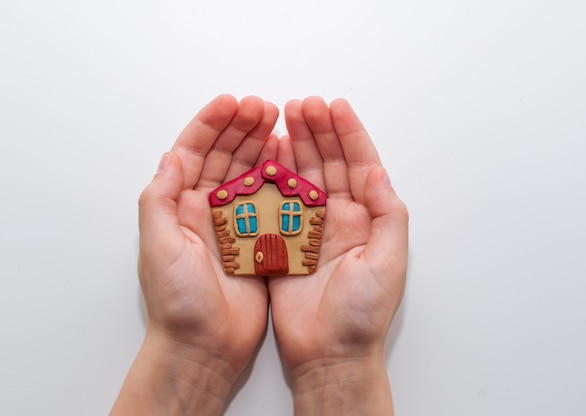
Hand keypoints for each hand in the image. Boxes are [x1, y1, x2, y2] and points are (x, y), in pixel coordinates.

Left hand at [112, 95, 278, 414]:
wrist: (204, 346)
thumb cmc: (177, 302)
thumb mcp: (159, 247)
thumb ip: (159, 200)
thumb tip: (170, 156)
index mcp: (178, 207)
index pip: (192, 153)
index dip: (210, 124)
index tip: (232, 103)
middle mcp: (204, 210)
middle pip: (222, 156)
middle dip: (240, 128)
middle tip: (264, 106)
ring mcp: (233, 224)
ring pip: (247, 173)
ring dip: (260, 145)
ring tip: (278, 122)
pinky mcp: (257, 240)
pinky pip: (267, 201)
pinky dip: (277, 178)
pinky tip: (288, 158)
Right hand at [269, 97, 408, 414]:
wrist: (328, 352)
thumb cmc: (362, 314)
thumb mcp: (388, 262)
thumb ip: (388, 214)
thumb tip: (378, 172)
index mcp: (366, 219)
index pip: (360, 165)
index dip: (349, 134)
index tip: (335, 106)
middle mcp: (338, 218)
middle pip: (329, 163)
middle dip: (318, 131)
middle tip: (302, 104)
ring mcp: (309, 228)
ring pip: (302, 176)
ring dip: (296, 146)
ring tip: (284, 117)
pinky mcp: (283, 242)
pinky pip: (277, 202)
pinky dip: (273, 176)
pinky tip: (267, 154)